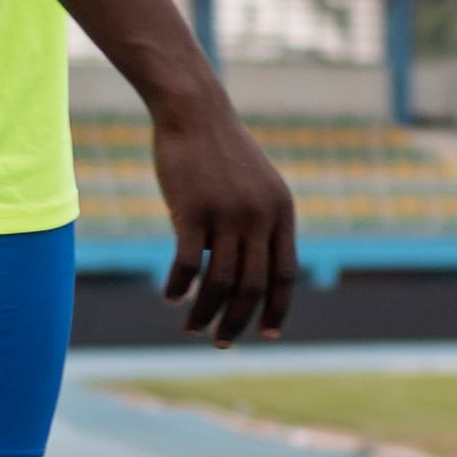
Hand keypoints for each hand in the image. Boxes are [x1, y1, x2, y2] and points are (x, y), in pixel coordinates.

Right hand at [150, 109, 297, 347]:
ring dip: (206, 313)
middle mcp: (259, 216)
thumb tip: (250, 277)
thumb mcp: (256, 187)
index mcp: (281, 213)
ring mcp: (227, 214)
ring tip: (192, 329)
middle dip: (237, 322)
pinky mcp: (192, 210)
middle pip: (252, 286)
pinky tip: (171, 297)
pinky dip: (179, 286)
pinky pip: (188, 263)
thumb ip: (260, 227)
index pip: (285, 275)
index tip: (268, 335)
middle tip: (221, 343)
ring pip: (219, 282)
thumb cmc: (222, 153)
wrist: (195, 113)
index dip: (277, 309)